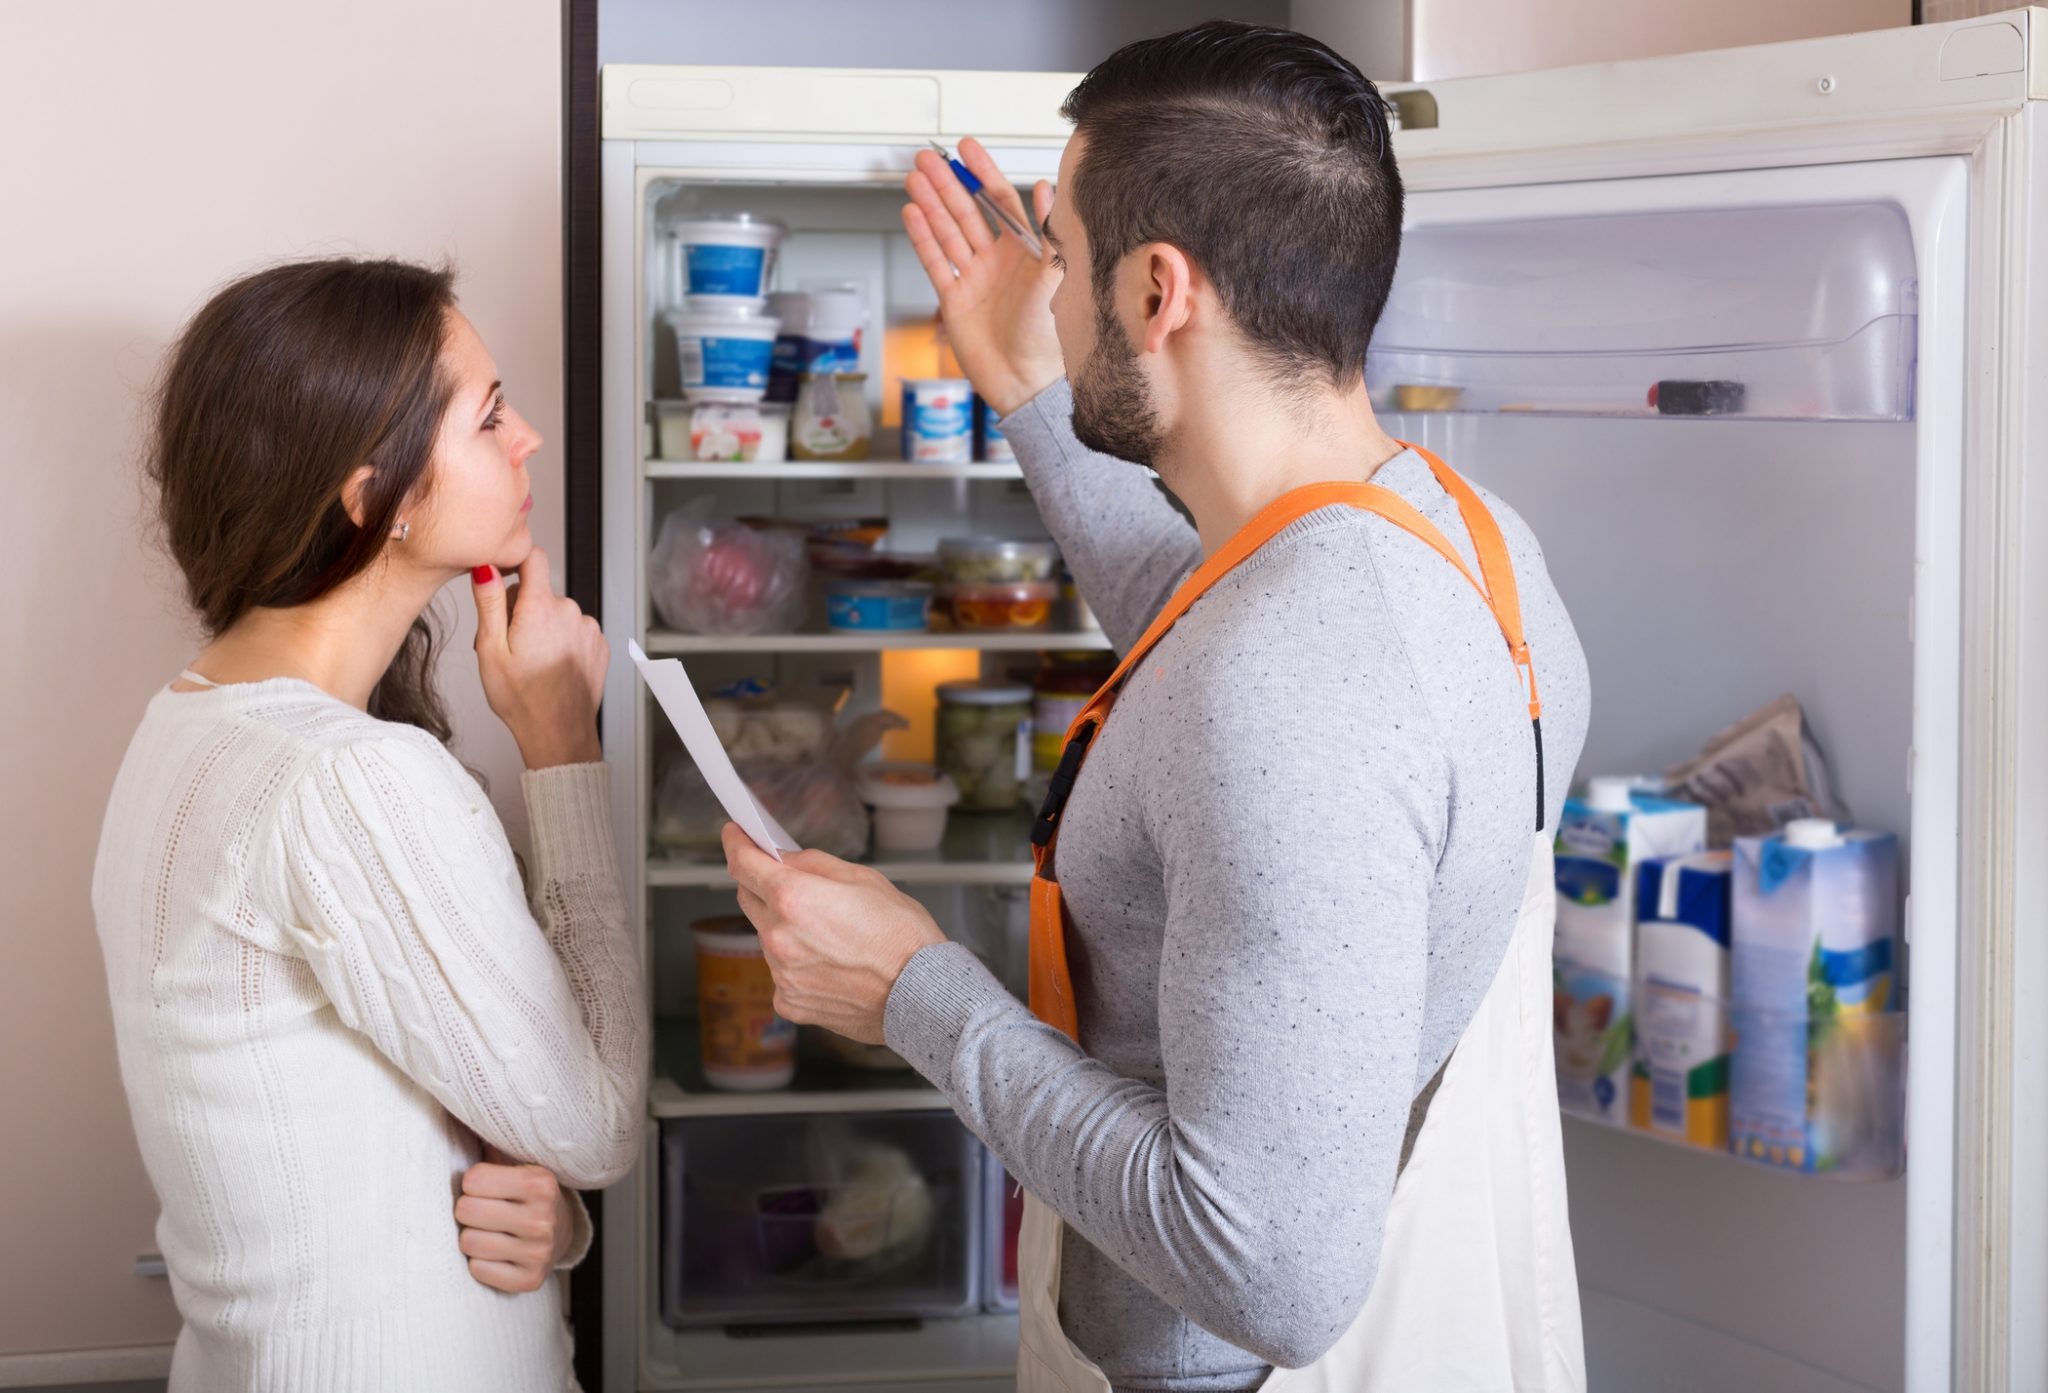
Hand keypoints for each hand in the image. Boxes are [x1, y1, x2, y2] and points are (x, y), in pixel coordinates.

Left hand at [456, 1148, 576, 1293]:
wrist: (561, 1231)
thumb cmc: (525, 1191)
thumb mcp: (516, 1160)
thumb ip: (489, 1136)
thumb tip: (456, 1098)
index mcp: (541, 1183)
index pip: (472, 1181)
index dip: (474, 1183)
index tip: (488, 1184)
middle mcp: (544, 1218)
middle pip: (466, 1212)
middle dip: (470, 1210)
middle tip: (488, 1208)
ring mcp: (539, 1252)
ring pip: (469, 1243)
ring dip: (474, 1236)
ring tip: (493, 1229)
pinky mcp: (530, 1280)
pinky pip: (478, 1271)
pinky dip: (483, 1262)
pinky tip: (500, 1252)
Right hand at [472, 547, 605, 769]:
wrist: (559, 733)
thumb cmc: (522, 699)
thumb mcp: (491, 649)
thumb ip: (490, 602)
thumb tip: (485, 567)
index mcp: (541, 607)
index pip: (533, 558)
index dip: (515, 564)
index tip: (503, 581)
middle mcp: (570, 611)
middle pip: (540, 591)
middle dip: (521, 610)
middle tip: (508, 646)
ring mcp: (588, 628)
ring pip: (557, 613)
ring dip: (542, 628)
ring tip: (529, 662)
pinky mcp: (599, 644)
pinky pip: (574, 630)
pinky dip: (561, 641)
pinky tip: (550, 667)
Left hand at [721, 822, 946, 1043]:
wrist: (921, 994)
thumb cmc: (903, 937)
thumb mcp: (864, 879)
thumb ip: (814, 865)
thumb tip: (786, 860)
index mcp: (794, 898)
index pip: (744, 864)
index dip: (736, 844)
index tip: (734, 836)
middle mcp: (779, 936)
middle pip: (749, 899)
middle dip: (763, 886)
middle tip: (794, 885)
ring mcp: (781, 973)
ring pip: (766, 937)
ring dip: (784, 928)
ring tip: (830, 936)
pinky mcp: (789, 1001)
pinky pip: (781, 973)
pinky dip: (797, 965)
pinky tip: (830, 965)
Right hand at [903, 137, 1063, 415]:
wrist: (1024, 381)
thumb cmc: (1046, 336)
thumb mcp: (1054, 277)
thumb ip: (1047, 233)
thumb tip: (1046, 188)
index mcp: (1023, 251)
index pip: (999, 201)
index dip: (982, 173)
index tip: (967, 149)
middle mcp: (996, 260)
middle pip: (966, 211)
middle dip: (947, 183)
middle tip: (928, 158)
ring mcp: (973, 278)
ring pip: (947, 232)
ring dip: (930, 204)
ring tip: (915, 178)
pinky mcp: (953, 298)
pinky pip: (935, 262)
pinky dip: (922, 238)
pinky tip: (912, 213)